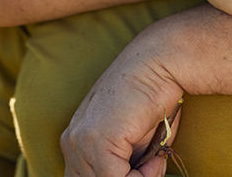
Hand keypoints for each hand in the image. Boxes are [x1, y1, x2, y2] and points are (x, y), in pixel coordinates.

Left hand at [61, 40, 184, 176]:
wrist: (160, 65)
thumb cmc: (152, 101)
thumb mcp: (130, 143)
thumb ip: (120, 165)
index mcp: (75, 139)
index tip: (145, 169)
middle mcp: (71, 141)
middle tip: (152, 167)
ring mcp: (81, 141)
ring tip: (156, 161)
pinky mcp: (97, 141)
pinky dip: (144, 176)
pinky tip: (156, 157)